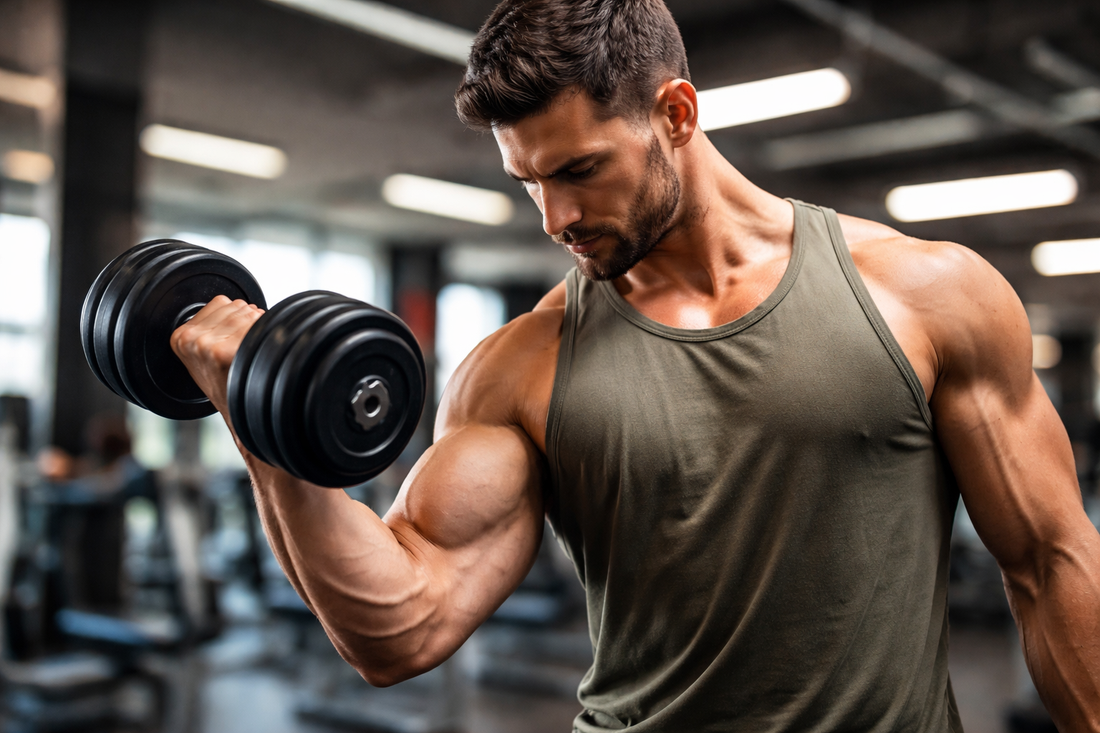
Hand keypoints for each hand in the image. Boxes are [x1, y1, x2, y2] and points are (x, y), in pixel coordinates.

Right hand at [170, 296, 263, 415]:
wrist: (237, 412)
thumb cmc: (226, 382)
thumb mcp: (204, 353)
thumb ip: (211, 326)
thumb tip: (237, 304)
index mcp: (179, 337)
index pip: (220, 302)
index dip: (236, 316)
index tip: (236, 335)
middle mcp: (189, 339)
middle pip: (236, 306)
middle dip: (248, 320)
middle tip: (246, 344)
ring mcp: (205, 346)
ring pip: (247, 313)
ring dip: (258, 326)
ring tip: (251, 349)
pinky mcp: (223, 352)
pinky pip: (256, 326)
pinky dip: (265, 334)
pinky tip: (258, 351)